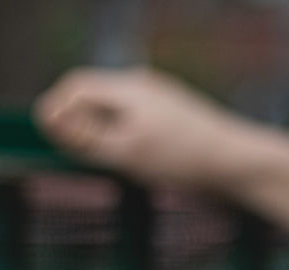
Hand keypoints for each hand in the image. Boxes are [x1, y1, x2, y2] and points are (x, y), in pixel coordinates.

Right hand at [34, 67, 258, 188]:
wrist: (239, 162)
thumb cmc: (184, 158)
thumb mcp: (125, 151)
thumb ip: (85, 137)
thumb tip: (48, 119)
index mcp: (129, 87)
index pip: (76, 85)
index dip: (56, 109)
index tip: (48, 136)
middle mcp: (145, 85)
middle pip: (96, 97)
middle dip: (83, 124)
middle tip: (84, 155)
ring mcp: (163, 98)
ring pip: (118, 112)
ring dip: (107, 135)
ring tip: (121, 163)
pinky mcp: (177, 115)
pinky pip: (139, 122)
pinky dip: (129, 140)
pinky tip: (146, 165)